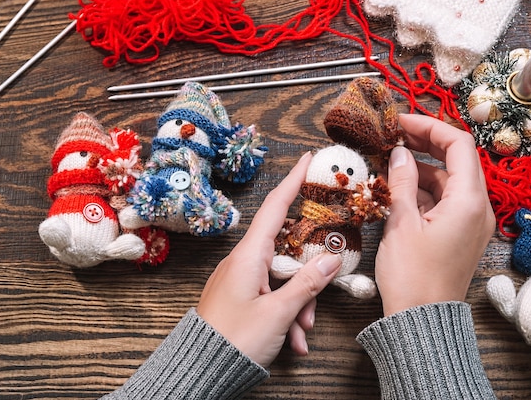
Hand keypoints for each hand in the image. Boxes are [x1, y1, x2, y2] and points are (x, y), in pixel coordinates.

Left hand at [197, 152, 341, 367]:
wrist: (200, 371)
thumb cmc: (234, 339)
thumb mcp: (278, 312)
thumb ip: (307, 284)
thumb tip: (330, 259)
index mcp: (249, 256)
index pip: (276, 207)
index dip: (293, 181)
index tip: (308, 159)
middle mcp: (243, 262)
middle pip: (287, 252)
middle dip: (307, 276)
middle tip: (320, 296)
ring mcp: (240, 280)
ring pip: (282, 279)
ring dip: (298, 303)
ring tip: (301, 332)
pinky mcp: (240, 298)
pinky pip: (270, 296)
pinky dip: (285, 315)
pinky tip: (292, 341)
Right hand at [375, 114, 495, 315]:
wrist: (421, 320)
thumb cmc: (412, 276)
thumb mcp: (401, 223)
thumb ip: (402, 182)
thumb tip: (401, 152)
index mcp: (468, 201)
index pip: (458, 144)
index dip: (429, 126)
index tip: (400, 122)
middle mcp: (477, 208)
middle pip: (456, 160)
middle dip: (425, 145)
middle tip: (393, 137)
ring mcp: (470, 222)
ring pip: (448, 181)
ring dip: (421, 169)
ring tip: (388, 165)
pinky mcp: (460, 234)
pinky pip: (445, 202)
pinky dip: (423, 191)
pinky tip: (397, 190)